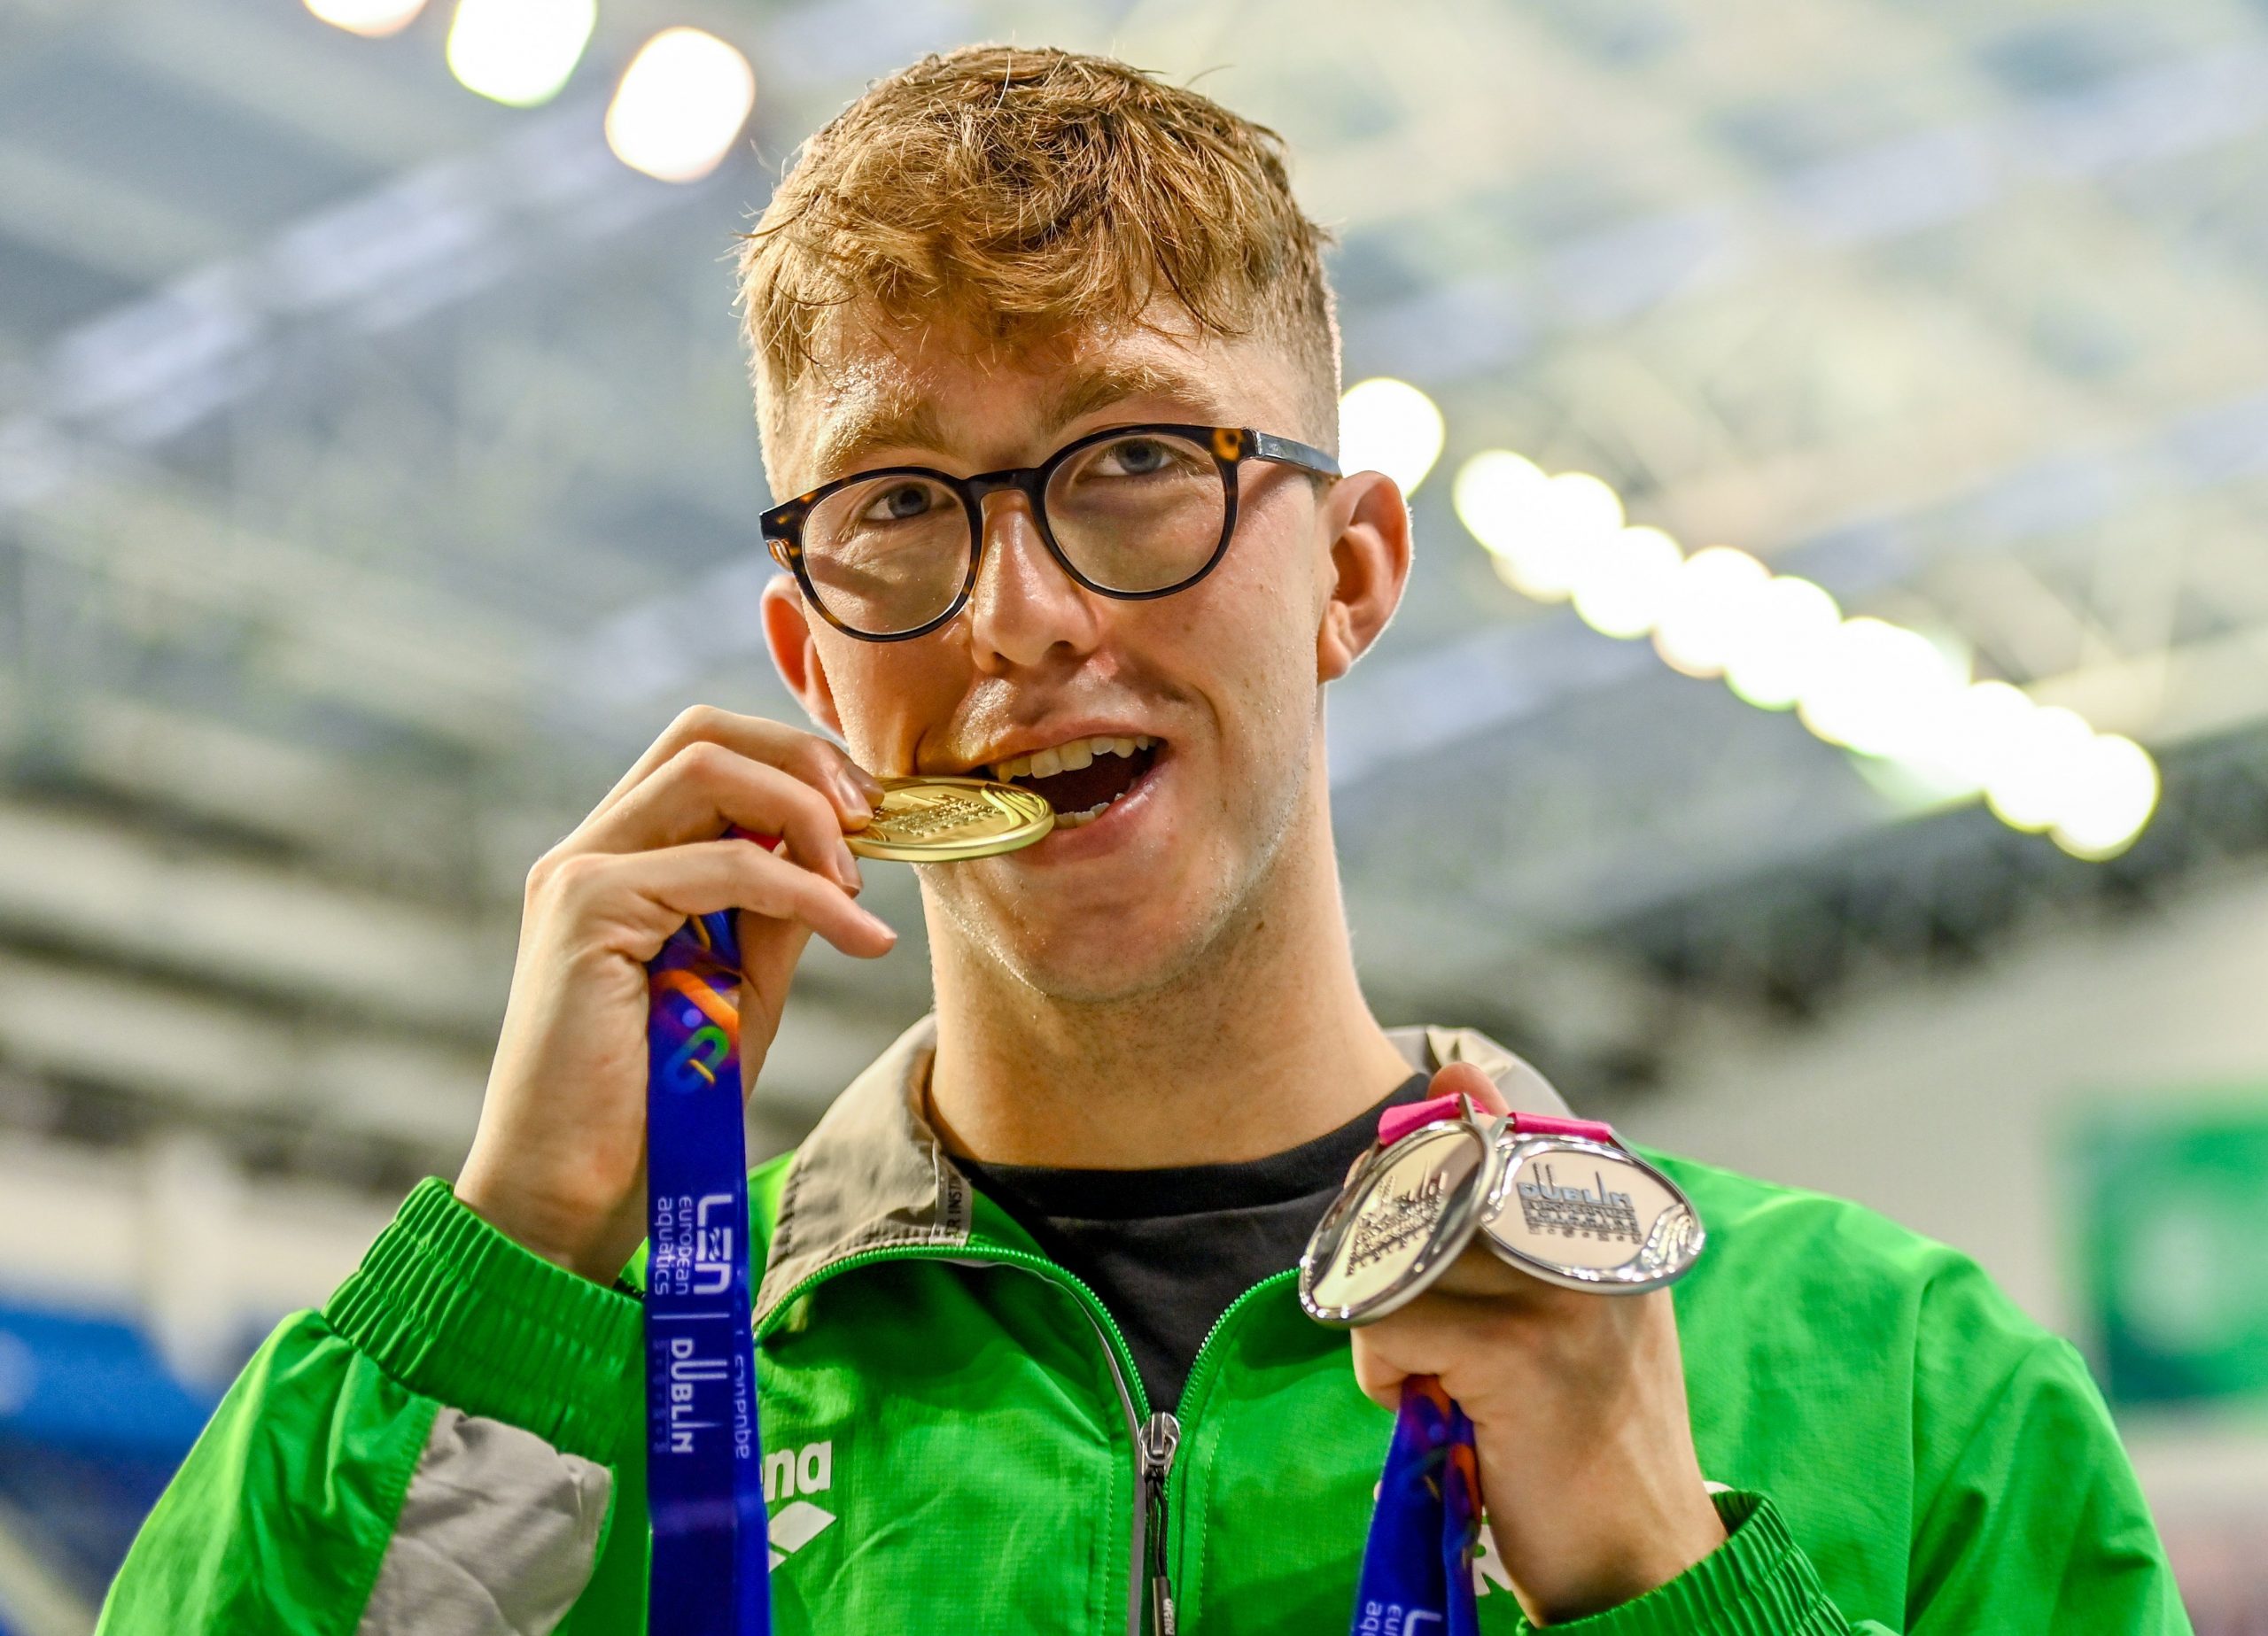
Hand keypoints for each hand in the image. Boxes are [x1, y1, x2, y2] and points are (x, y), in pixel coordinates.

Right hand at [455, 706, 895, 1283]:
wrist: (578, 1199)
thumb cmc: (660, 1108)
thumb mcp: (742, 988)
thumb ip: (777, 910)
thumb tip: (838, 849)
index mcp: (620, 859)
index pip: (708, 752)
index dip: (798, 764)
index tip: (871, 819)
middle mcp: (590, 849)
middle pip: (704, 733)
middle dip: (806, 760)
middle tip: (874, 821)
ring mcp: (579, 871)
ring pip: (708, 769)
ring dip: (807, 813)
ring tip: (857, 888)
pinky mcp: (585, 908)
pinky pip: (723, 862)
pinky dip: (806, 889)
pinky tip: (857, 937)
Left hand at [1348, 1063, 1725, 1623]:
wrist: (1644, 1560)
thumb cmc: (1588, 1427)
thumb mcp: (1568, 1293)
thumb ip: (1514, 1188)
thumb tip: (1456, 1066)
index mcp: (1615, 1206)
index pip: (1483, 1129)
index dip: (1420, 1179)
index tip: (1413, 1235)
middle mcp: (1595, 1231)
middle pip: (1424, 1185)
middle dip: (1385, 1247)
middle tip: (1407, 1320)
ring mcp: (1559, 1288)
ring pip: (1395, 1256)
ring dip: (1385, 1324)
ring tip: (1435, 1375)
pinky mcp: (1517, 1350)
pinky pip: (1385, 1323)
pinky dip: (1383, 1374)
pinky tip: (1435, 1409)